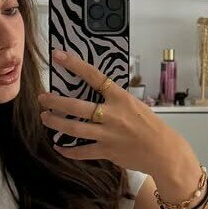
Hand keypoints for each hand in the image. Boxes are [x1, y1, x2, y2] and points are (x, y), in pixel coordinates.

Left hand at [39, 48, 183, 173]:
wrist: (164, 151)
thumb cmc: (151, 127)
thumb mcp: (135, 105)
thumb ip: (115, 100)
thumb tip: (97, 95)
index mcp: (120, 98)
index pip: (94, 76)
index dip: (74, 65)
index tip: (58, 56)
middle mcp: (112, 115)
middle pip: (77, 106)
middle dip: (56, 102)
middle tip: (43, 99)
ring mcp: (108, 134)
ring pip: (75, 129)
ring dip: (56, 123)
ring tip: (46, 118)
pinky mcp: (107, 151)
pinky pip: (82, 152)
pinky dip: (68, 150)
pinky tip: (59, 146)